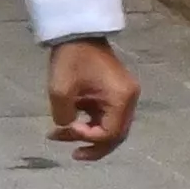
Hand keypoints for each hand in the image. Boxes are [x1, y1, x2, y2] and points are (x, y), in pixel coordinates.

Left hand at [44, 37, 140, 159]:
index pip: (111, 133)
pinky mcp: (114, 92)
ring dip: (89, 134)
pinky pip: (105, 116)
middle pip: (117, 134)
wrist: (77, 33)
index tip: (66, 129)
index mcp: (122, 98)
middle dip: (94, 146)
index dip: (89, 138)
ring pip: (111, 127)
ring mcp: (123, 95)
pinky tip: (70, 123)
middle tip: (74, 155)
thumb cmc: (71, 58)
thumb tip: (67, 127)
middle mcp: (129, 99)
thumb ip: (64, 116)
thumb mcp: (60, 89)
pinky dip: (90, 123)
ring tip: (61, 136)